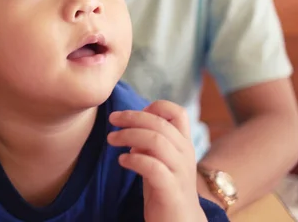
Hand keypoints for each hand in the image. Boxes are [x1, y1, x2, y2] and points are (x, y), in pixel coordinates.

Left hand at [107, 100, 206, 221]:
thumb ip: (150, 143)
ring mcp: (180, 172)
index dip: (155, 106)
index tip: (133, 114)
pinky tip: (122, 160)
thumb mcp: (158, 160)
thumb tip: (132, 127)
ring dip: (129, 135)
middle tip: (112, 120)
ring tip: (111, 139)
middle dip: (132, 117)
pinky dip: (134, 159)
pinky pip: (153, 167)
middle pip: (160, 123)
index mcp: (183, 144)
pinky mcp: (171, 191)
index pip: (178, 112)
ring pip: (157, 141)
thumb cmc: (165, 189)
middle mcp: (185, 155)